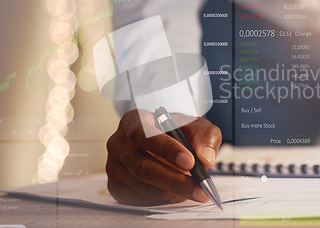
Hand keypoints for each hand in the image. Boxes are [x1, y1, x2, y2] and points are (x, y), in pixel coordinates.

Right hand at [106, 109, 221, 205]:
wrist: (165, 141)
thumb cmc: (177, 131)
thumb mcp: (195, 126)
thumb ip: (204, 136)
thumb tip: (205, 158)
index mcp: (133, 120)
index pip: (144, 134)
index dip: (166, 149)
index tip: (190, 162)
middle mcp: (118, 142)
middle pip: (142, 166)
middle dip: (174, 180)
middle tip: (199, 187)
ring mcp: (114, 165)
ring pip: (142, 186)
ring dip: (171, 191)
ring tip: (192, 189)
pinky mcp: (116, 185)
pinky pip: (139, 198)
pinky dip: (162, 198)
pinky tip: (175, 192)